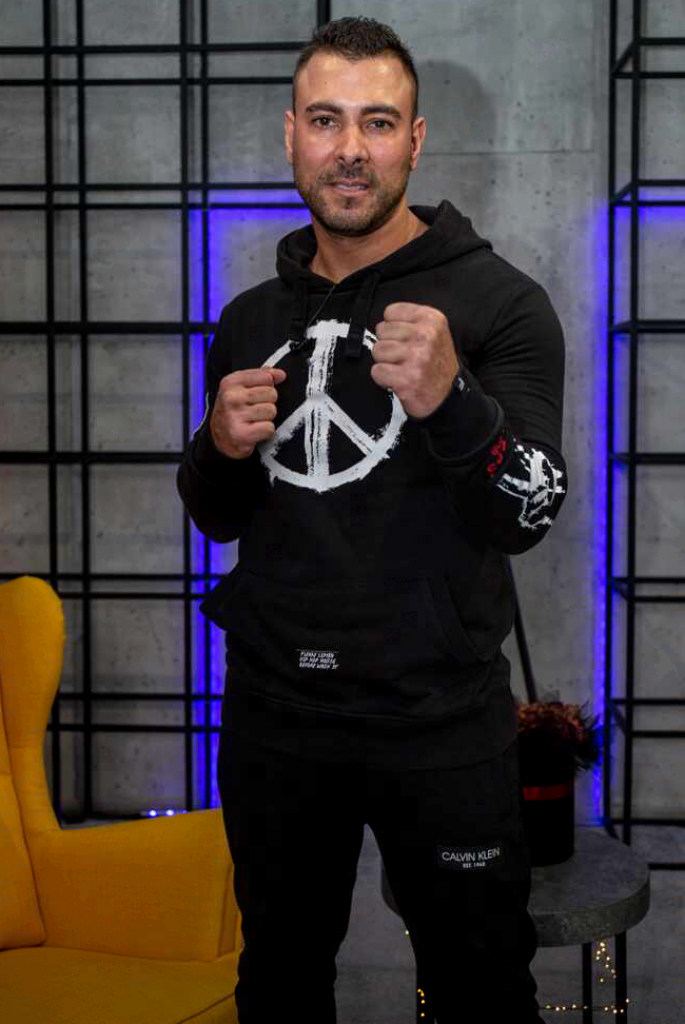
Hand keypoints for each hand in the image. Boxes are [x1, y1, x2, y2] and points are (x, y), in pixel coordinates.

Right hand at [209, 367, 286, 458]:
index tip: (256, 394)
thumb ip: (261, 377)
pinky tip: (254, 431)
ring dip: (266, 418)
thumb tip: (280, 374)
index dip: (267, 386)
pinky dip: (265, 432)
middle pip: (271, 394)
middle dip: (267, 403)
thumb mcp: (241, 387)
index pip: (266, 377)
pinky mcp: (242, 434)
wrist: (220, 437)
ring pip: (271, 411)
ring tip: (253, 421)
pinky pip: (269, 428)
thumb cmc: (233, 410)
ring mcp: (235, 416)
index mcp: (230, 382)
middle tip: (254, 410)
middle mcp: (231, 397)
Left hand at [370, 302, 459, 418]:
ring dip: (385, 361)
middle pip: (382, 331)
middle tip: (404, 357)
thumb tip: (381, 323)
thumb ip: (410, 320)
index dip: (393, 328)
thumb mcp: (433, 331)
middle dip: (389, 345)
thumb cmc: (436, 363)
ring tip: (401, 367)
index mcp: (432, 319)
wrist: (448, 394)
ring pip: (378, 350)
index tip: (405, 339)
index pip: (390, 312)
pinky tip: (398, 379)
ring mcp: (417, 357)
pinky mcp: (407, 379)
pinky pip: (377, 371)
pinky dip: (383, 378)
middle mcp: (426, 336)